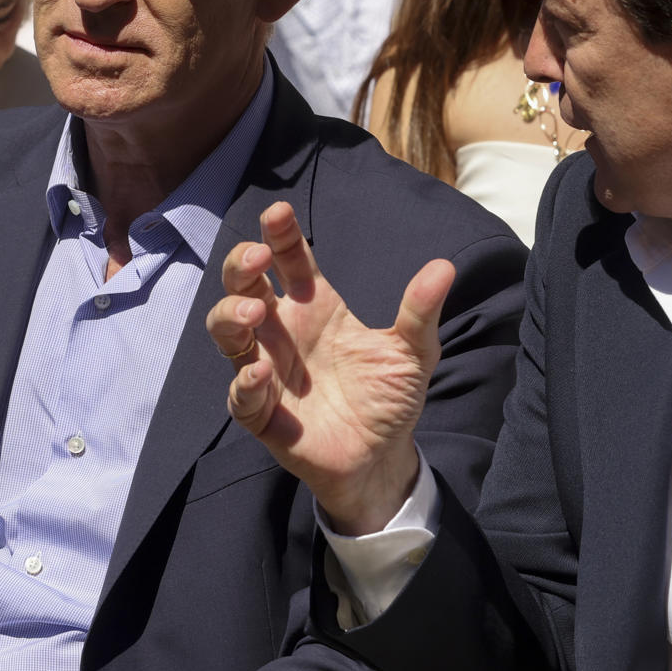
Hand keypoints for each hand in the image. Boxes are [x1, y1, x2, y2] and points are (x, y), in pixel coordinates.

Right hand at [206, 202, 453, 533]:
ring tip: (255, 313)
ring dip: (231, 316)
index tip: (278, 213)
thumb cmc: (390, 397)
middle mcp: (283, 332)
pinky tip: (260, 371)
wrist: (382, 457)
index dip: (279, 236)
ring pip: (227, 332)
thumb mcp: (413, 353)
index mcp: (314, 307)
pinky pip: (240, 394)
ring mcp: (267, 370)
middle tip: (257, 258)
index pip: (289, 261)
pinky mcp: (262, 412)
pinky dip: (245, 381)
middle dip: (241, 266)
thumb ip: (419, 312)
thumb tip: (444, 268)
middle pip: (244, 286)